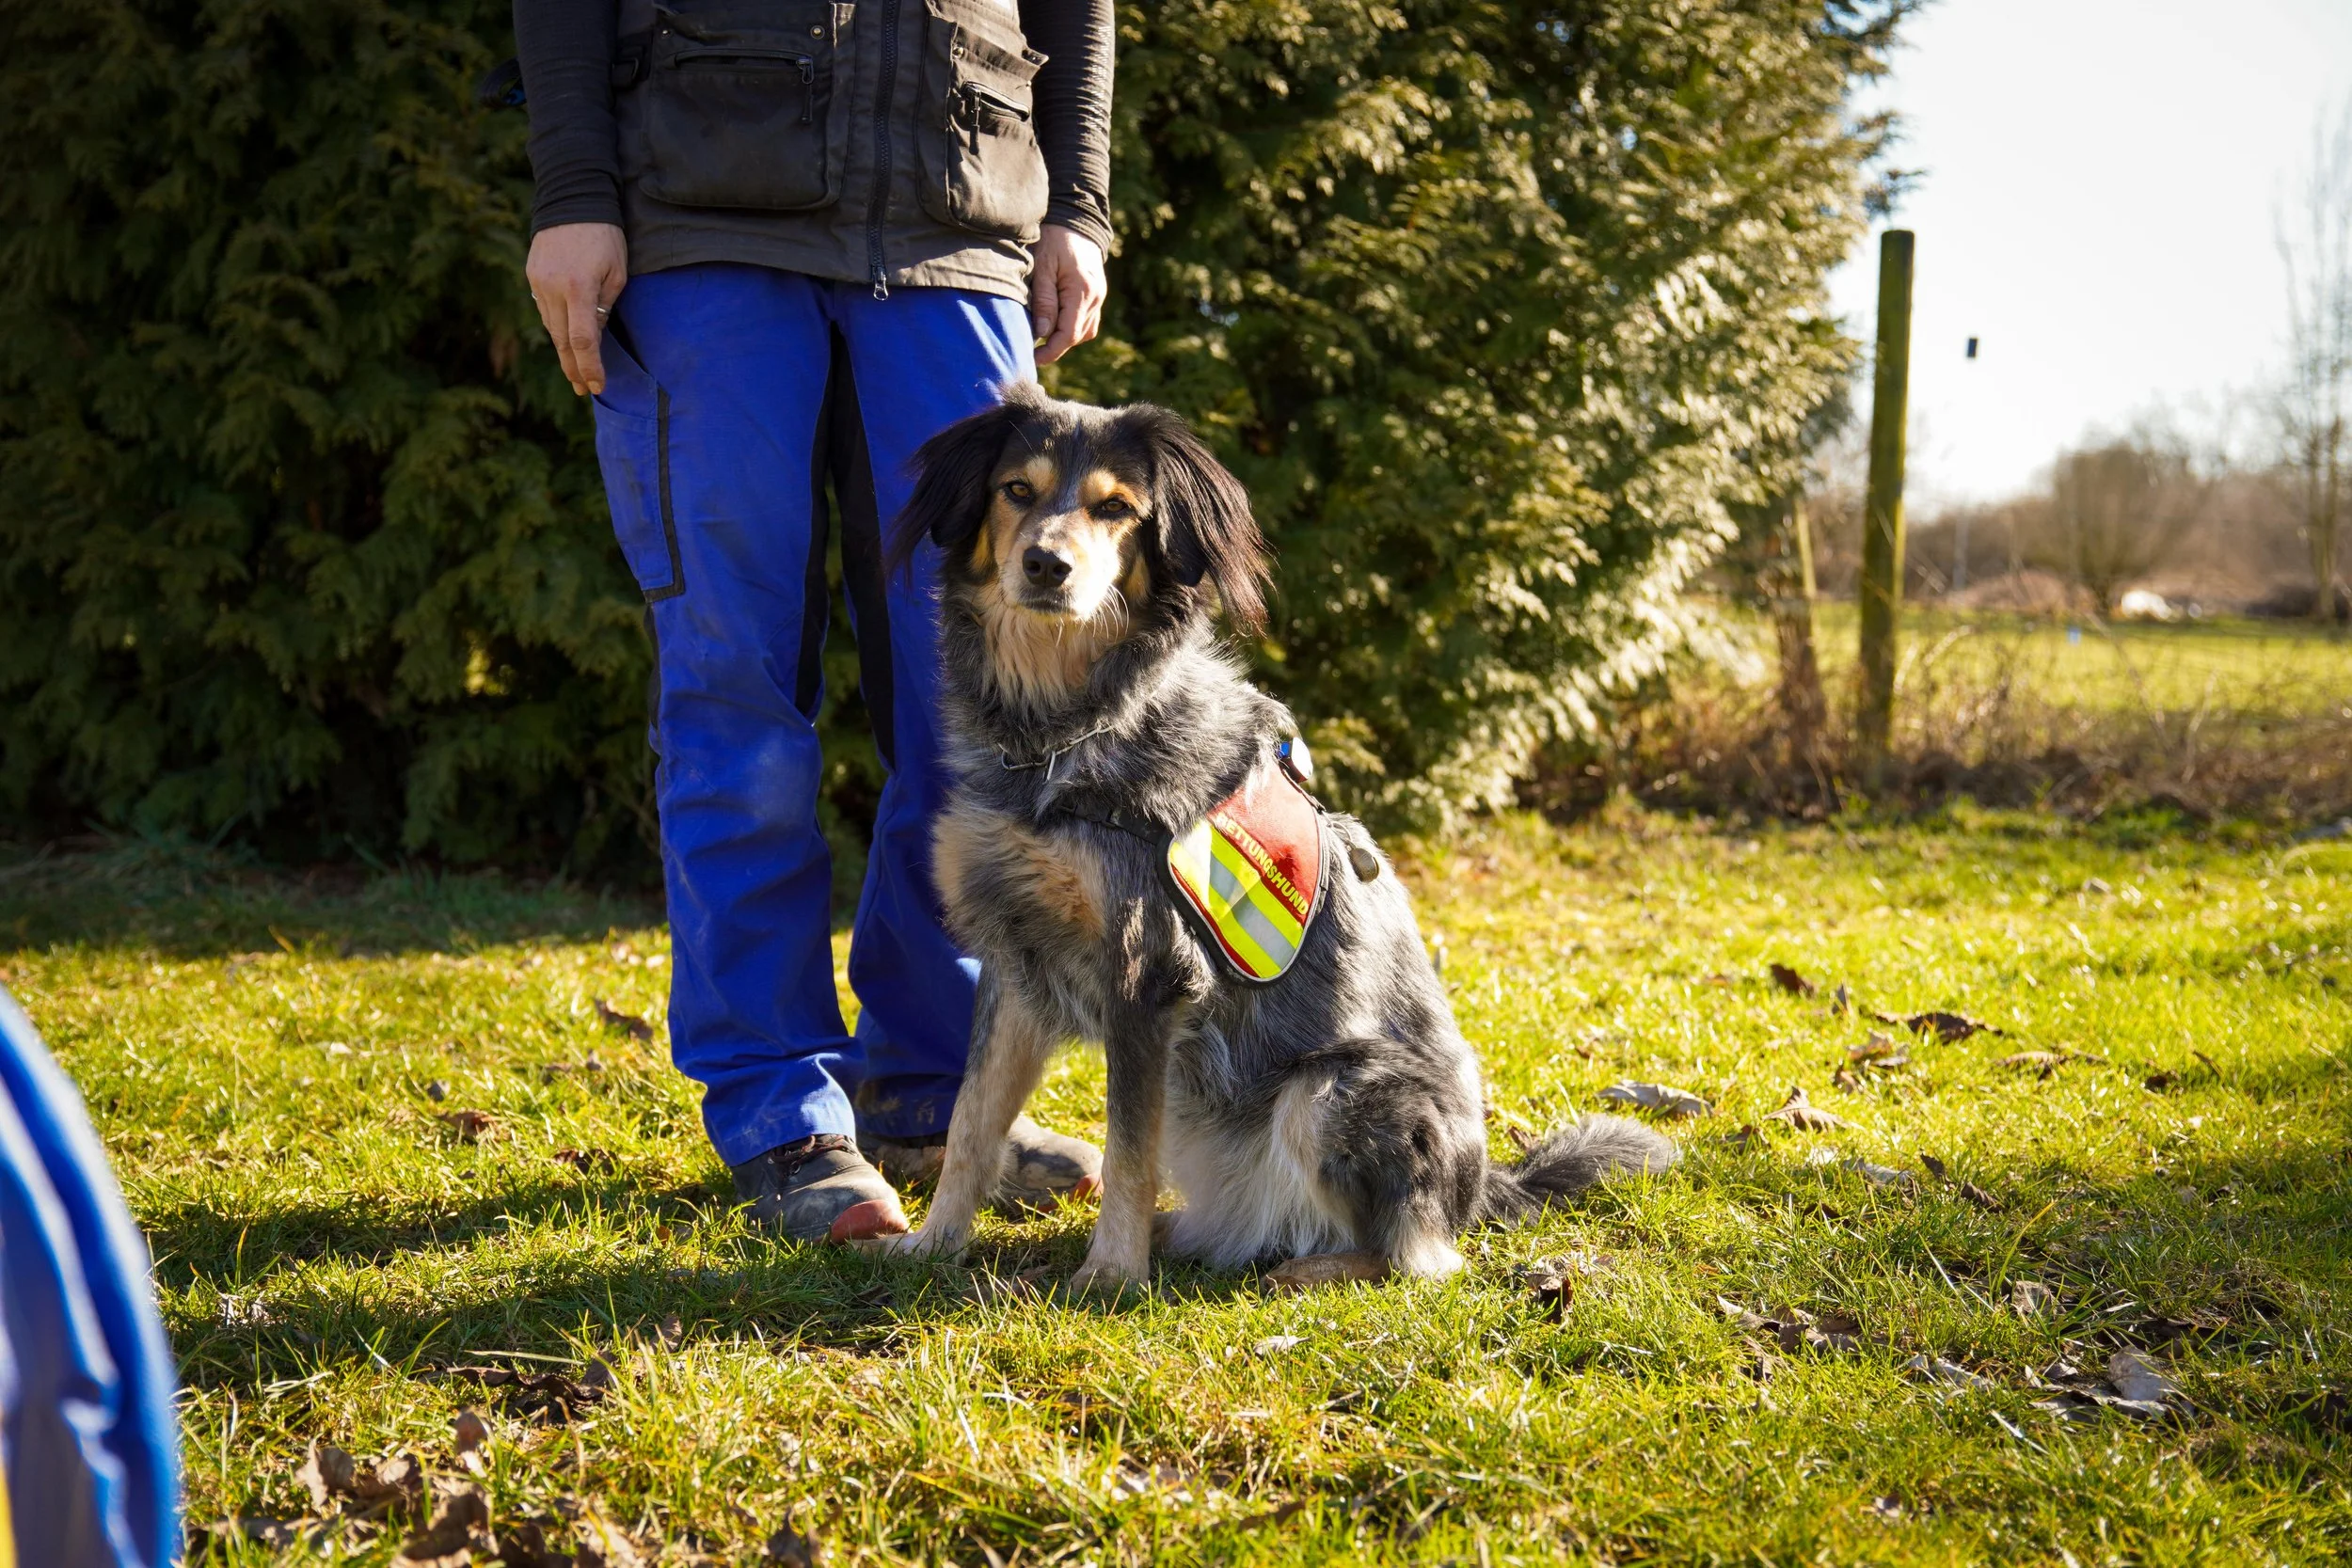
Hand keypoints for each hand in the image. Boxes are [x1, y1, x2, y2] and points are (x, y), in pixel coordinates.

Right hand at [526, 222, 628, 396]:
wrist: (573, 200)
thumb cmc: (605, 236)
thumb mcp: (616, 273)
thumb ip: (603, 307)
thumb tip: (594, 336)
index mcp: (578, 288)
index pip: (583, 340)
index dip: (590, 367)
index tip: (598, 385)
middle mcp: (552, 289)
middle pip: (562, 341)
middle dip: (574, 368)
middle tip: (585, 389)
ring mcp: (538, 283)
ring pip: (551, 327)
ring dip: (565, 351)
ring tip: (576, 371)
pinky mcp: (531, 276)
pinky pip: (545, 310)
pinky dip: (557, 327)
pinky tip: (566, 339)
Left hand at [1029, 223, 1106, 364]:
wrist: (1076, 221)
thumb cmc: (1054, 240)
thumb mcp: (1042, 267)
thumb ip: (1044, 301)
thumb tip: (1042, 333)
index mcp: (1082, 291)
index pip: (1068, 334)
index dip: (1050, 351)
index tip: (1032, 359)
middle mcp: (1095, 297)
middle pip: (1076, 336)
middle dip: (1055, 347)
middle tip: (1031, 352)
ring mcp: (1099, 297)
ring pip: (1084, 332)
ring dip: (1064, 339)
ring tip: (1042, 339)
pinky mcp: (1096, 296)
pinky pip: (1087, 322)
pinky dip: (1072, 328)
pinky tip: (1055, 324)